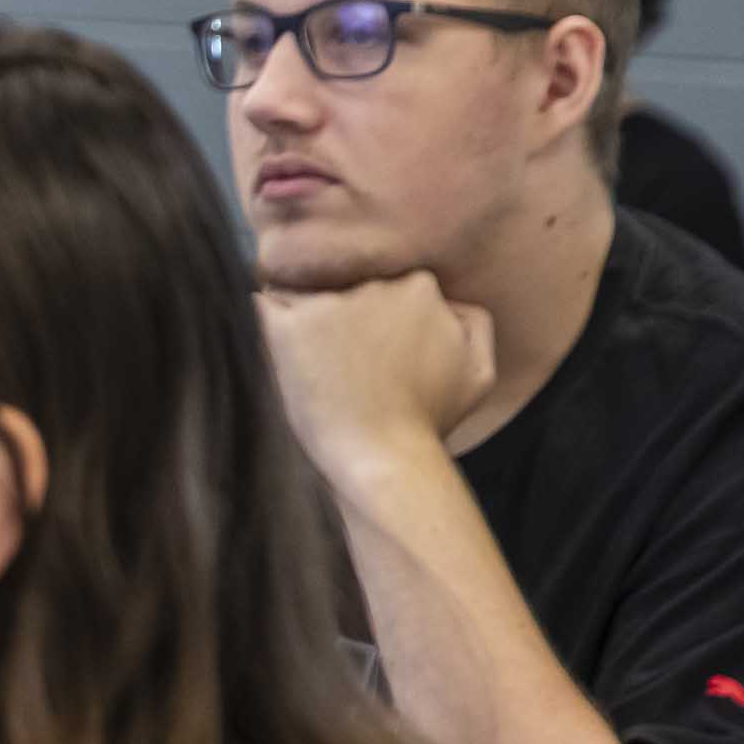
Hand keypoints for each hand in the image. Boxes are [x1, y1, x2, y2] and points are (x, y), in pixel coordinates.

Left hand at [257, 272, 496, 467]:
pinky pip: (264, 305)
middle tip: (343, 365)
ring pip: (304, 293)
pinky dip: (266, 321)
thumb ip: (472, 320)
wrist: (383, 458)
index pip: (384, 284)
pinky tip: (279, 350)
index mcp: (421, 288)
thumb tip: (445, 297)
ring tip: (313, 365)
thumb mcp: (479, 370)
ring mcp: (330, 304)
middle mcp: (376, 286)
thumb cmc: (428, 421)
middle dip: (340, 315)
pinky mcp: (289, 328)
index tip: (371, 353)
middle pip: (344, 285)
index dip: (372, 318)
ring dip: (302, 320)